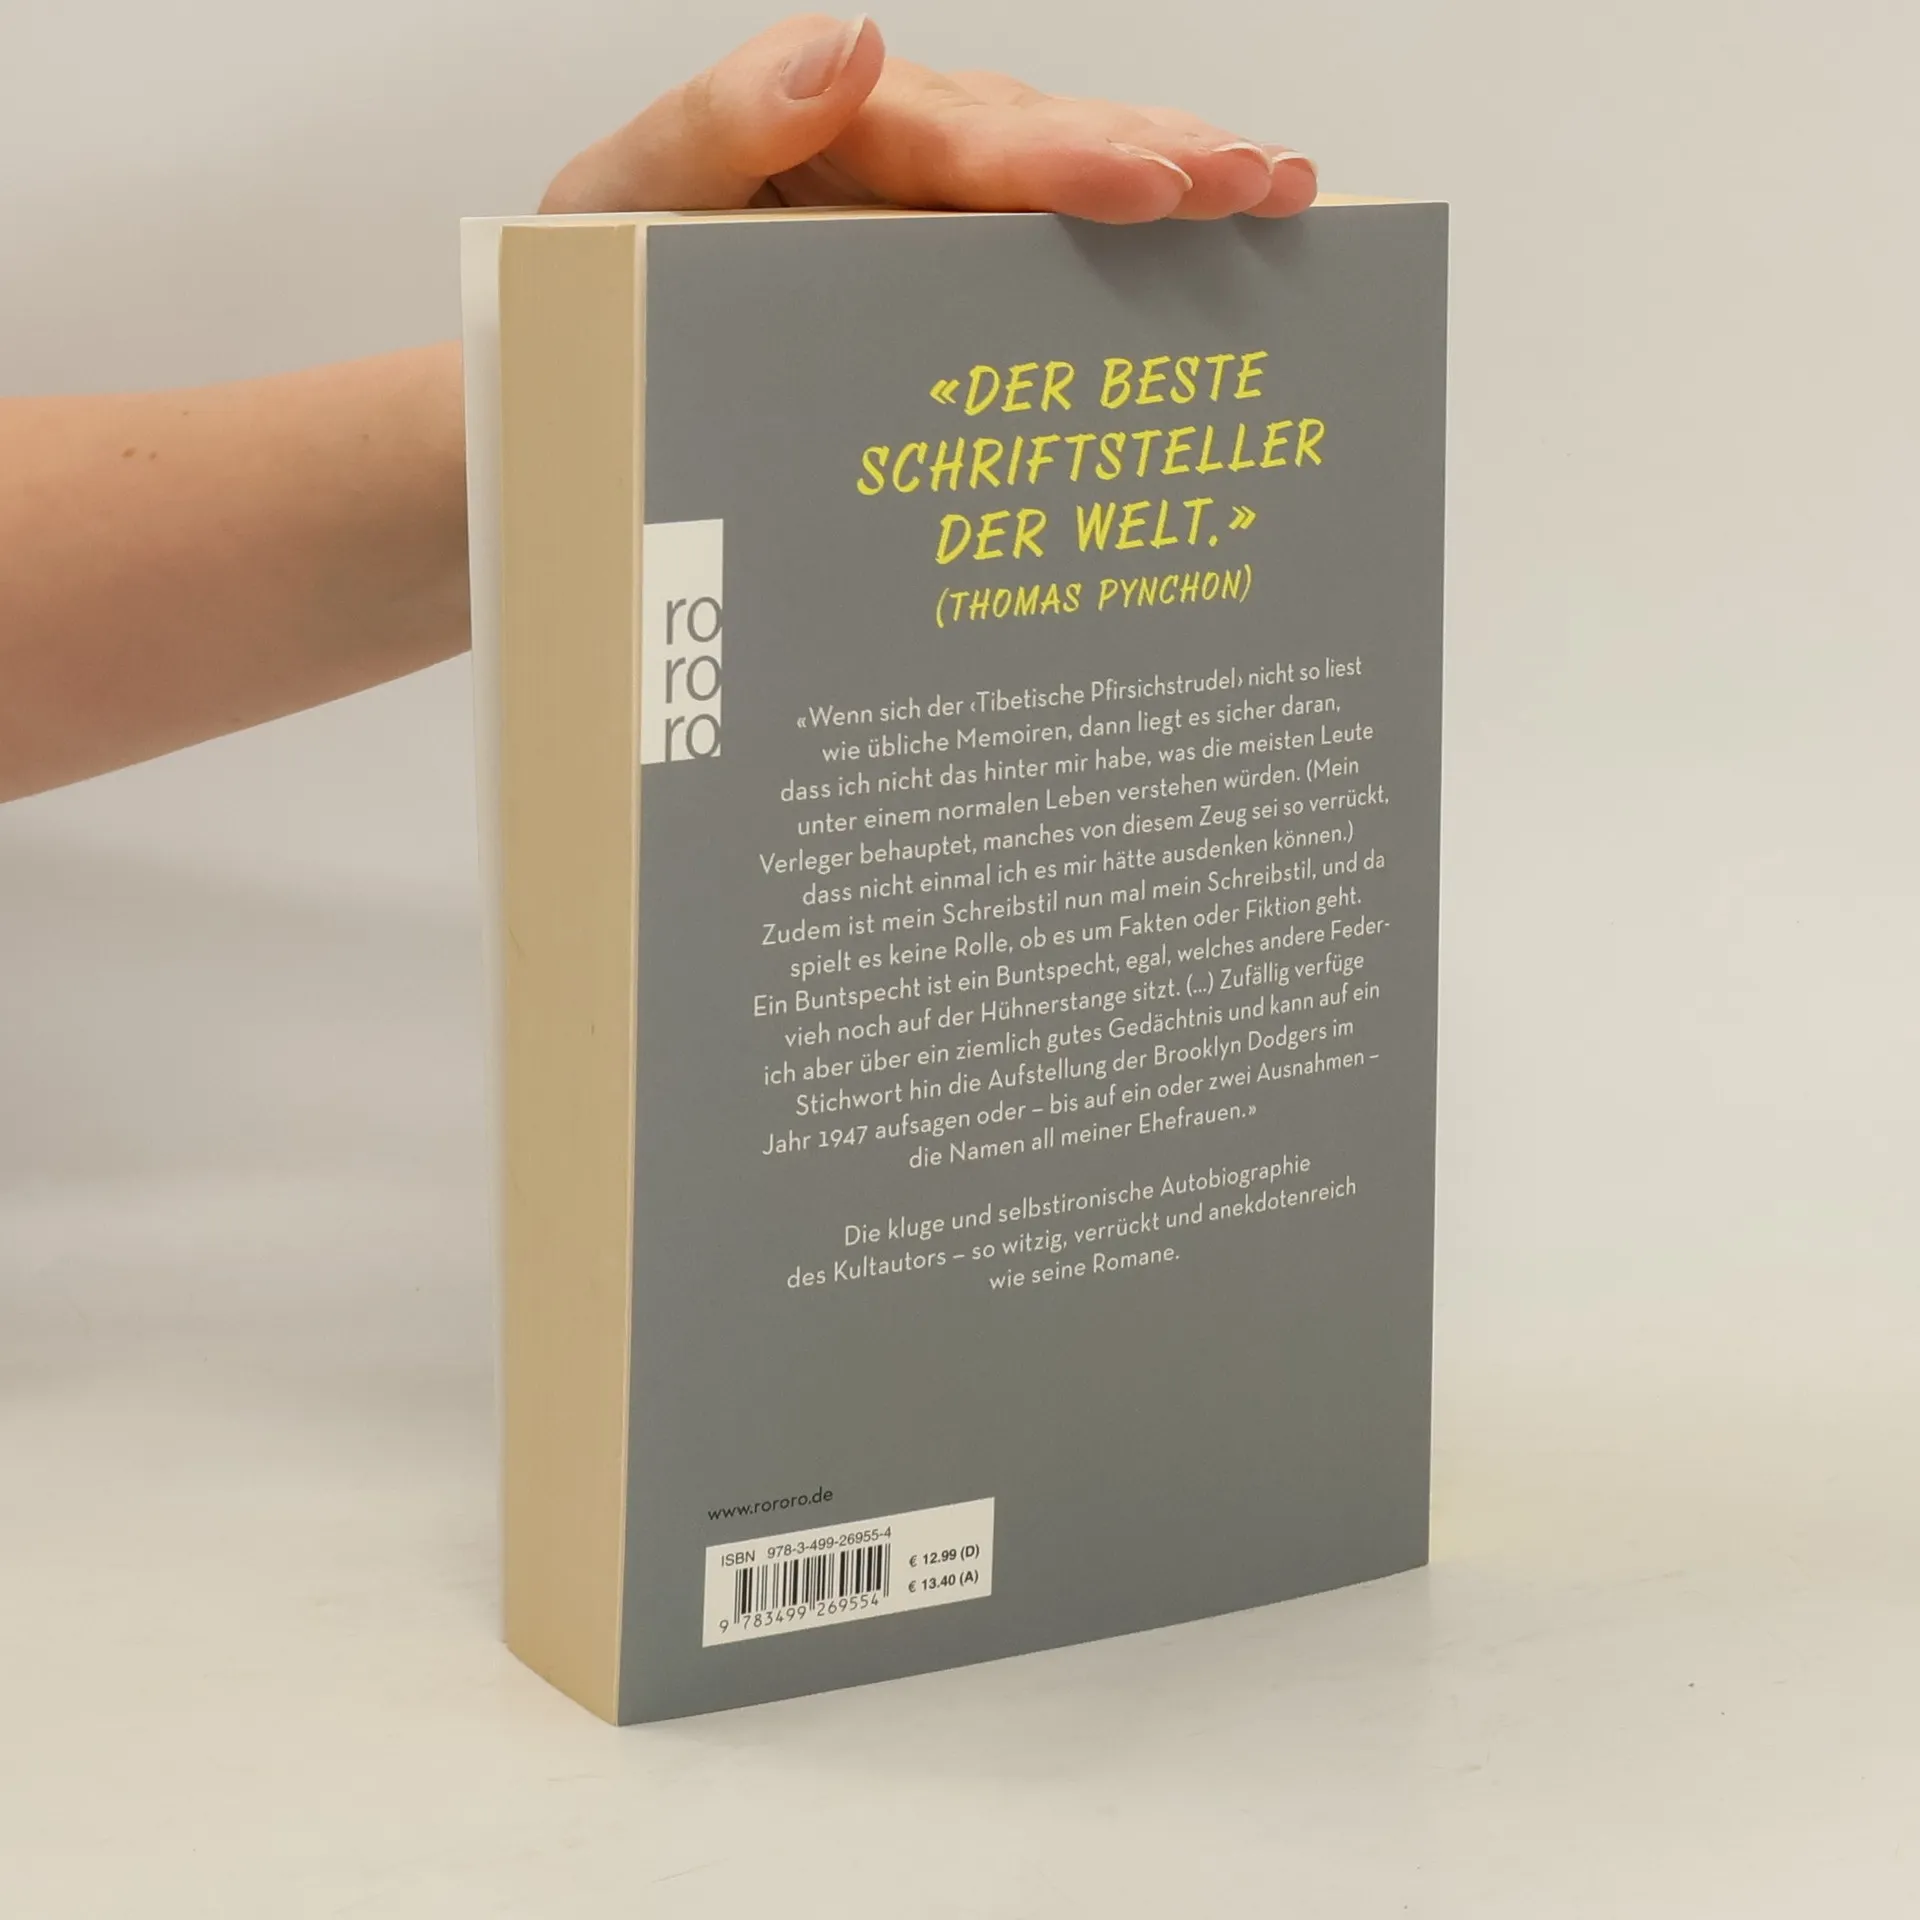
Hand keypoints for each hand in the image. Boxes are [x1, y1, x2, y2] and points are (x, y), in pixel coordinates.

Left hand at [541, 15, 1315, 224]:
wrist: (585, 371)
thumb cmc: (602, 275)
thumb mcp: (625, 198)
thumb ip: (719, 125)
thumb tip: (846, 47)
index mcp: (833, 124)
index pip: (965, 136)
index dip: (1066, 157)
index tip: (1155, 180)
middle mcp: (899, 151)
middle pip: (1046, 139)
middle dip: (1162, 153)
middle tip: (1263, 180)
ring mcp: (932, 212)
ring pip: (1068, 181)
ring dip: (1177, 180)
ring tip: (1275, 191)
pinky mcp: (943, 271)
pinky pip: (1048, 252)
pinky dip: (1135, 251)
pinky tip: (1211, 253)